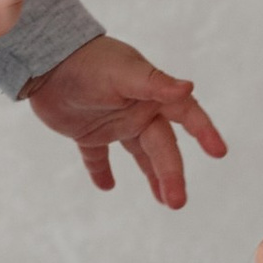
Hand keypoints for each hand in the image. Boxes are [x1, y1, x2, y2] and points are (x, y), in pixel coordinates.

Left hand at [24, 35, 228, 208]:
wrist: (44, 60)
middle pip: (162, 146)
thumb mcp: (123, 72)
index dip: (204, 131)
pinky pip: (98, 157)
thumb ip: (154, 83)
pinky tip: (107, 187)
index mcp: (151, 94)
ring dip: (152, 177)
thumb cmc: (88, 61)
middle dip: (172, 174)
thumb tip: (188, 87)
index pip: (185, 114)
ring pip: (140, 155)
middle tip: (176, 203)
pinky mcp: (87, 133)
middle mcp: (137, 110)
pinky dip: (102, 171)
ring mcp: (114, 122)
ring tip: (165, 201)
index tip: (219, 152)